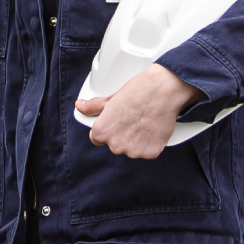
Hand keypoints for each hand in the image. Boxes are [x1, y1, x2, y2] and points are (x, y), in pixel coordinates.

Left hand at [76, 62, 201, 159]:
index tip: (117, 123)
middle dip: (123, 135)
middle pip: (116, 145)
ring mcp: (133, 151)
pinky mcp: (150, 153)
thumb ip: (93, 107)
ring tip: (144, 122)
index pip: (97, 139)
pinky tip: (153, 128)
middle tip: (133, 119)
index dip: (108, 129)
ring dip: (137, 141)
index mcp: (102, 133)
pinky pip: (147, 151)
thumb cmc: (137, 92)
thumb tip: (80, 106)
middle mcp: (115, 146)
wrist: (163, 91)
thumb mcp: (110, 99)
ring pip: (132, 150)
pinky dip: (151, 143)